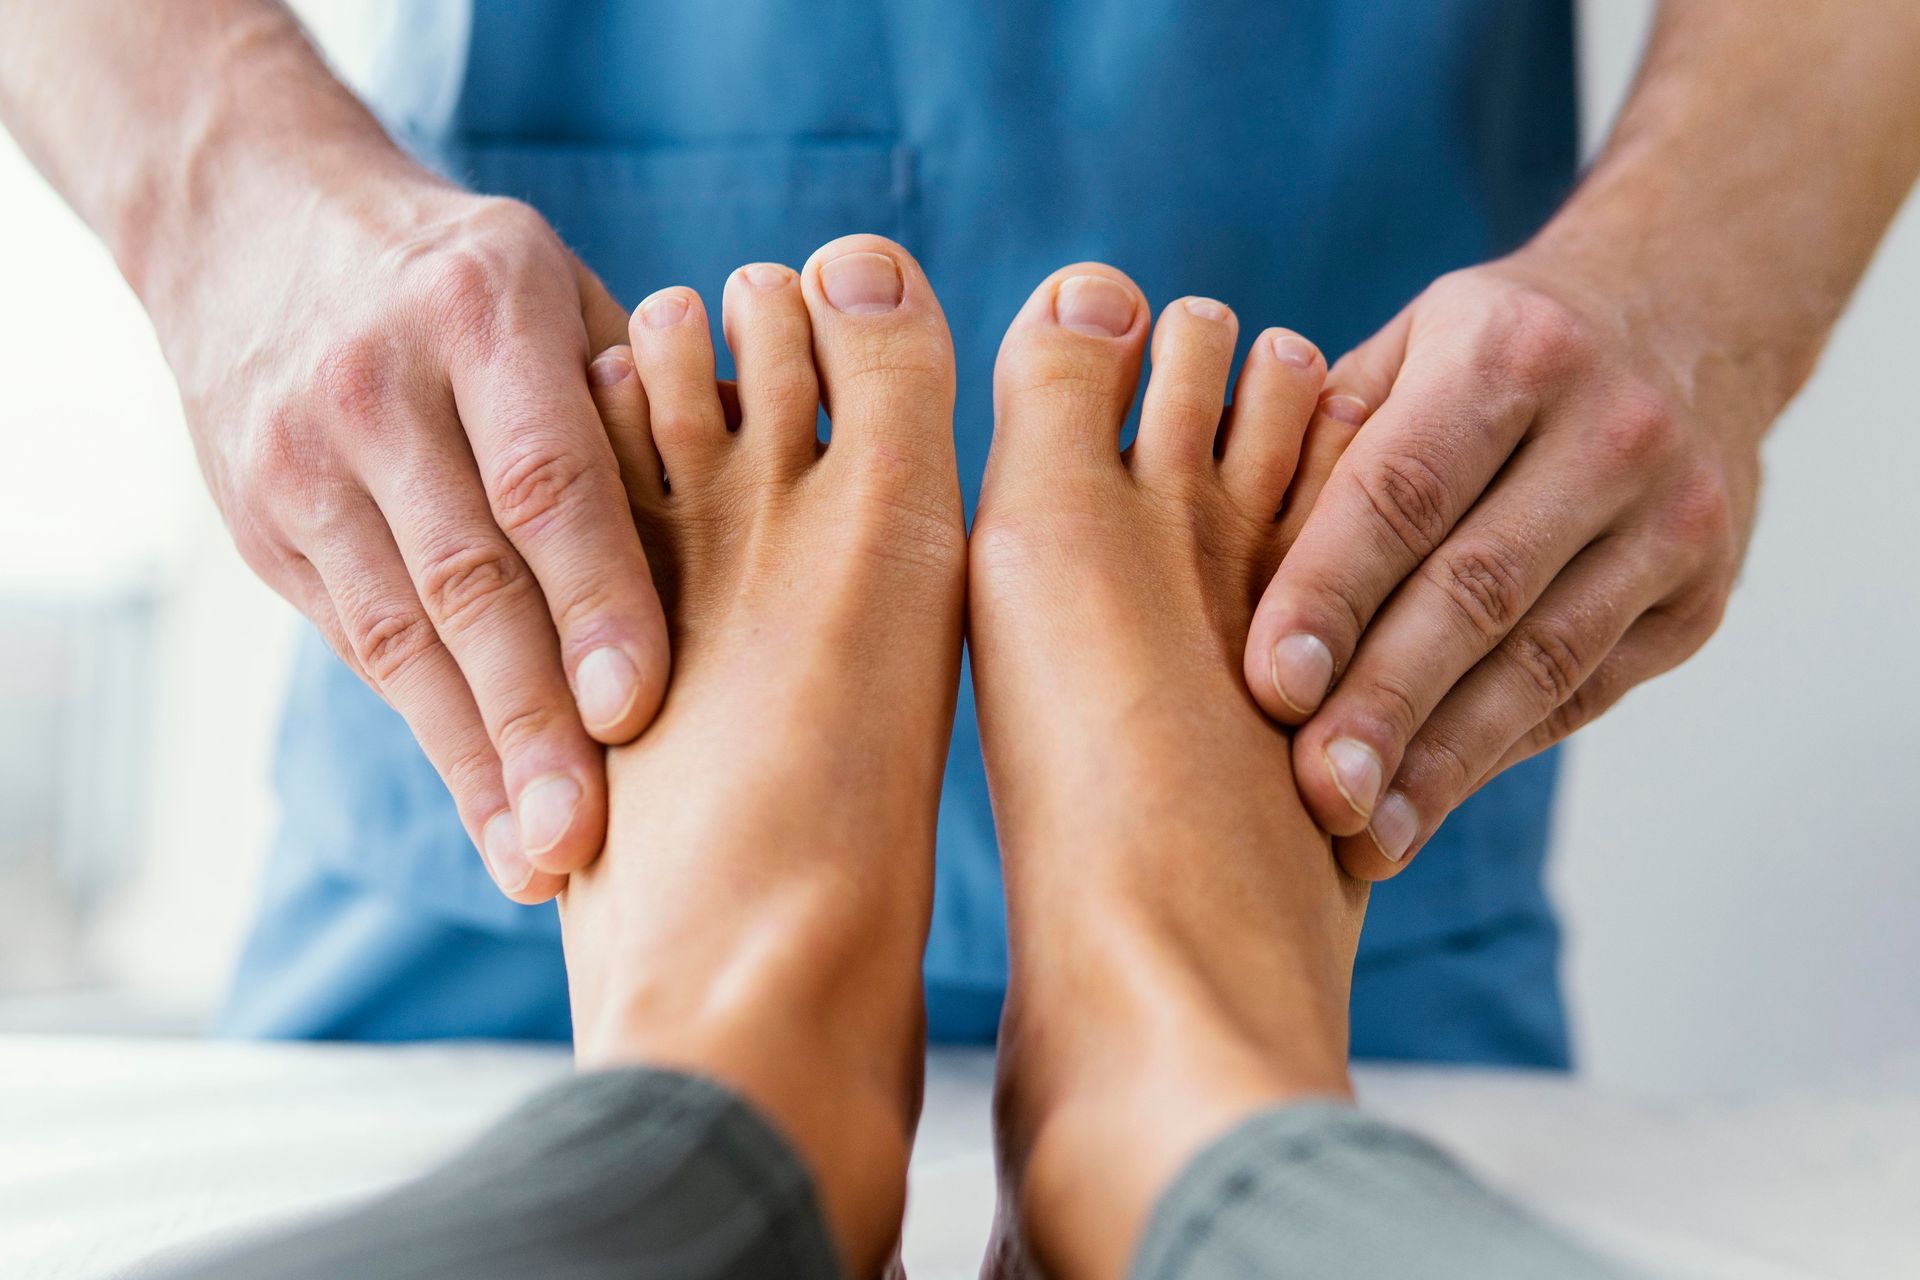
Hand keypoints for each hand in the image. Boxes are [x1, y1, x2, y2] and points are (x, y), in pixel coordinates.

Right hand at [165, 175, 666, 900]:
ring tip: (541, 862)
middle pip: (466, 579)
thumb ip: (643, 395)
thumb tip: (775, 501)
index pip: (546, 477)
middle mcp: (378, 389)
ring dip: (476, 761)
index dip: (594, 597)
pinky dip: (433, 735)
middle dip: (528, 720)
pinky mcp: (266, 527)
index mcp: (483, 314)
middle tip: (586, 837)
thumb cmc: (463, 275)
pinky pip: (364, 647)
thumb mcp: (556, 287)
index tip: (635, 705)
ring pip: (401, 637)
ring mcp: (304, 463)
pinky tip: (488, 811)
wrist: (253, 222)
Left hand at [1244, 252, 1760, 876]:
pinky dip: (1496, 751)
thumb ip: (1322, 433)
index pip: (1403, 491)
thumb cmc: (1499, 348)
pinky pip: (1583, 691)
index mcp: (1508, 352)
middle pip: (1479, 590)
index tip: (1273, 684)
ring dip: (1445, 760)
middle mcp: (1609, 431)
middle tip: (1315, 790)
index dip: (1332, 592)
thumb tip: (1205, 535)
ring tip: (1363, 832)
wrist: (1695, 318)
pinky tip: (1425, 803)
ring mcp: (1672, 520)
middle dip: (1388, 701)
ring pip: (1543, 661)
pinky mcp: (1700, 600)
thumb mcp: (1414, 341)